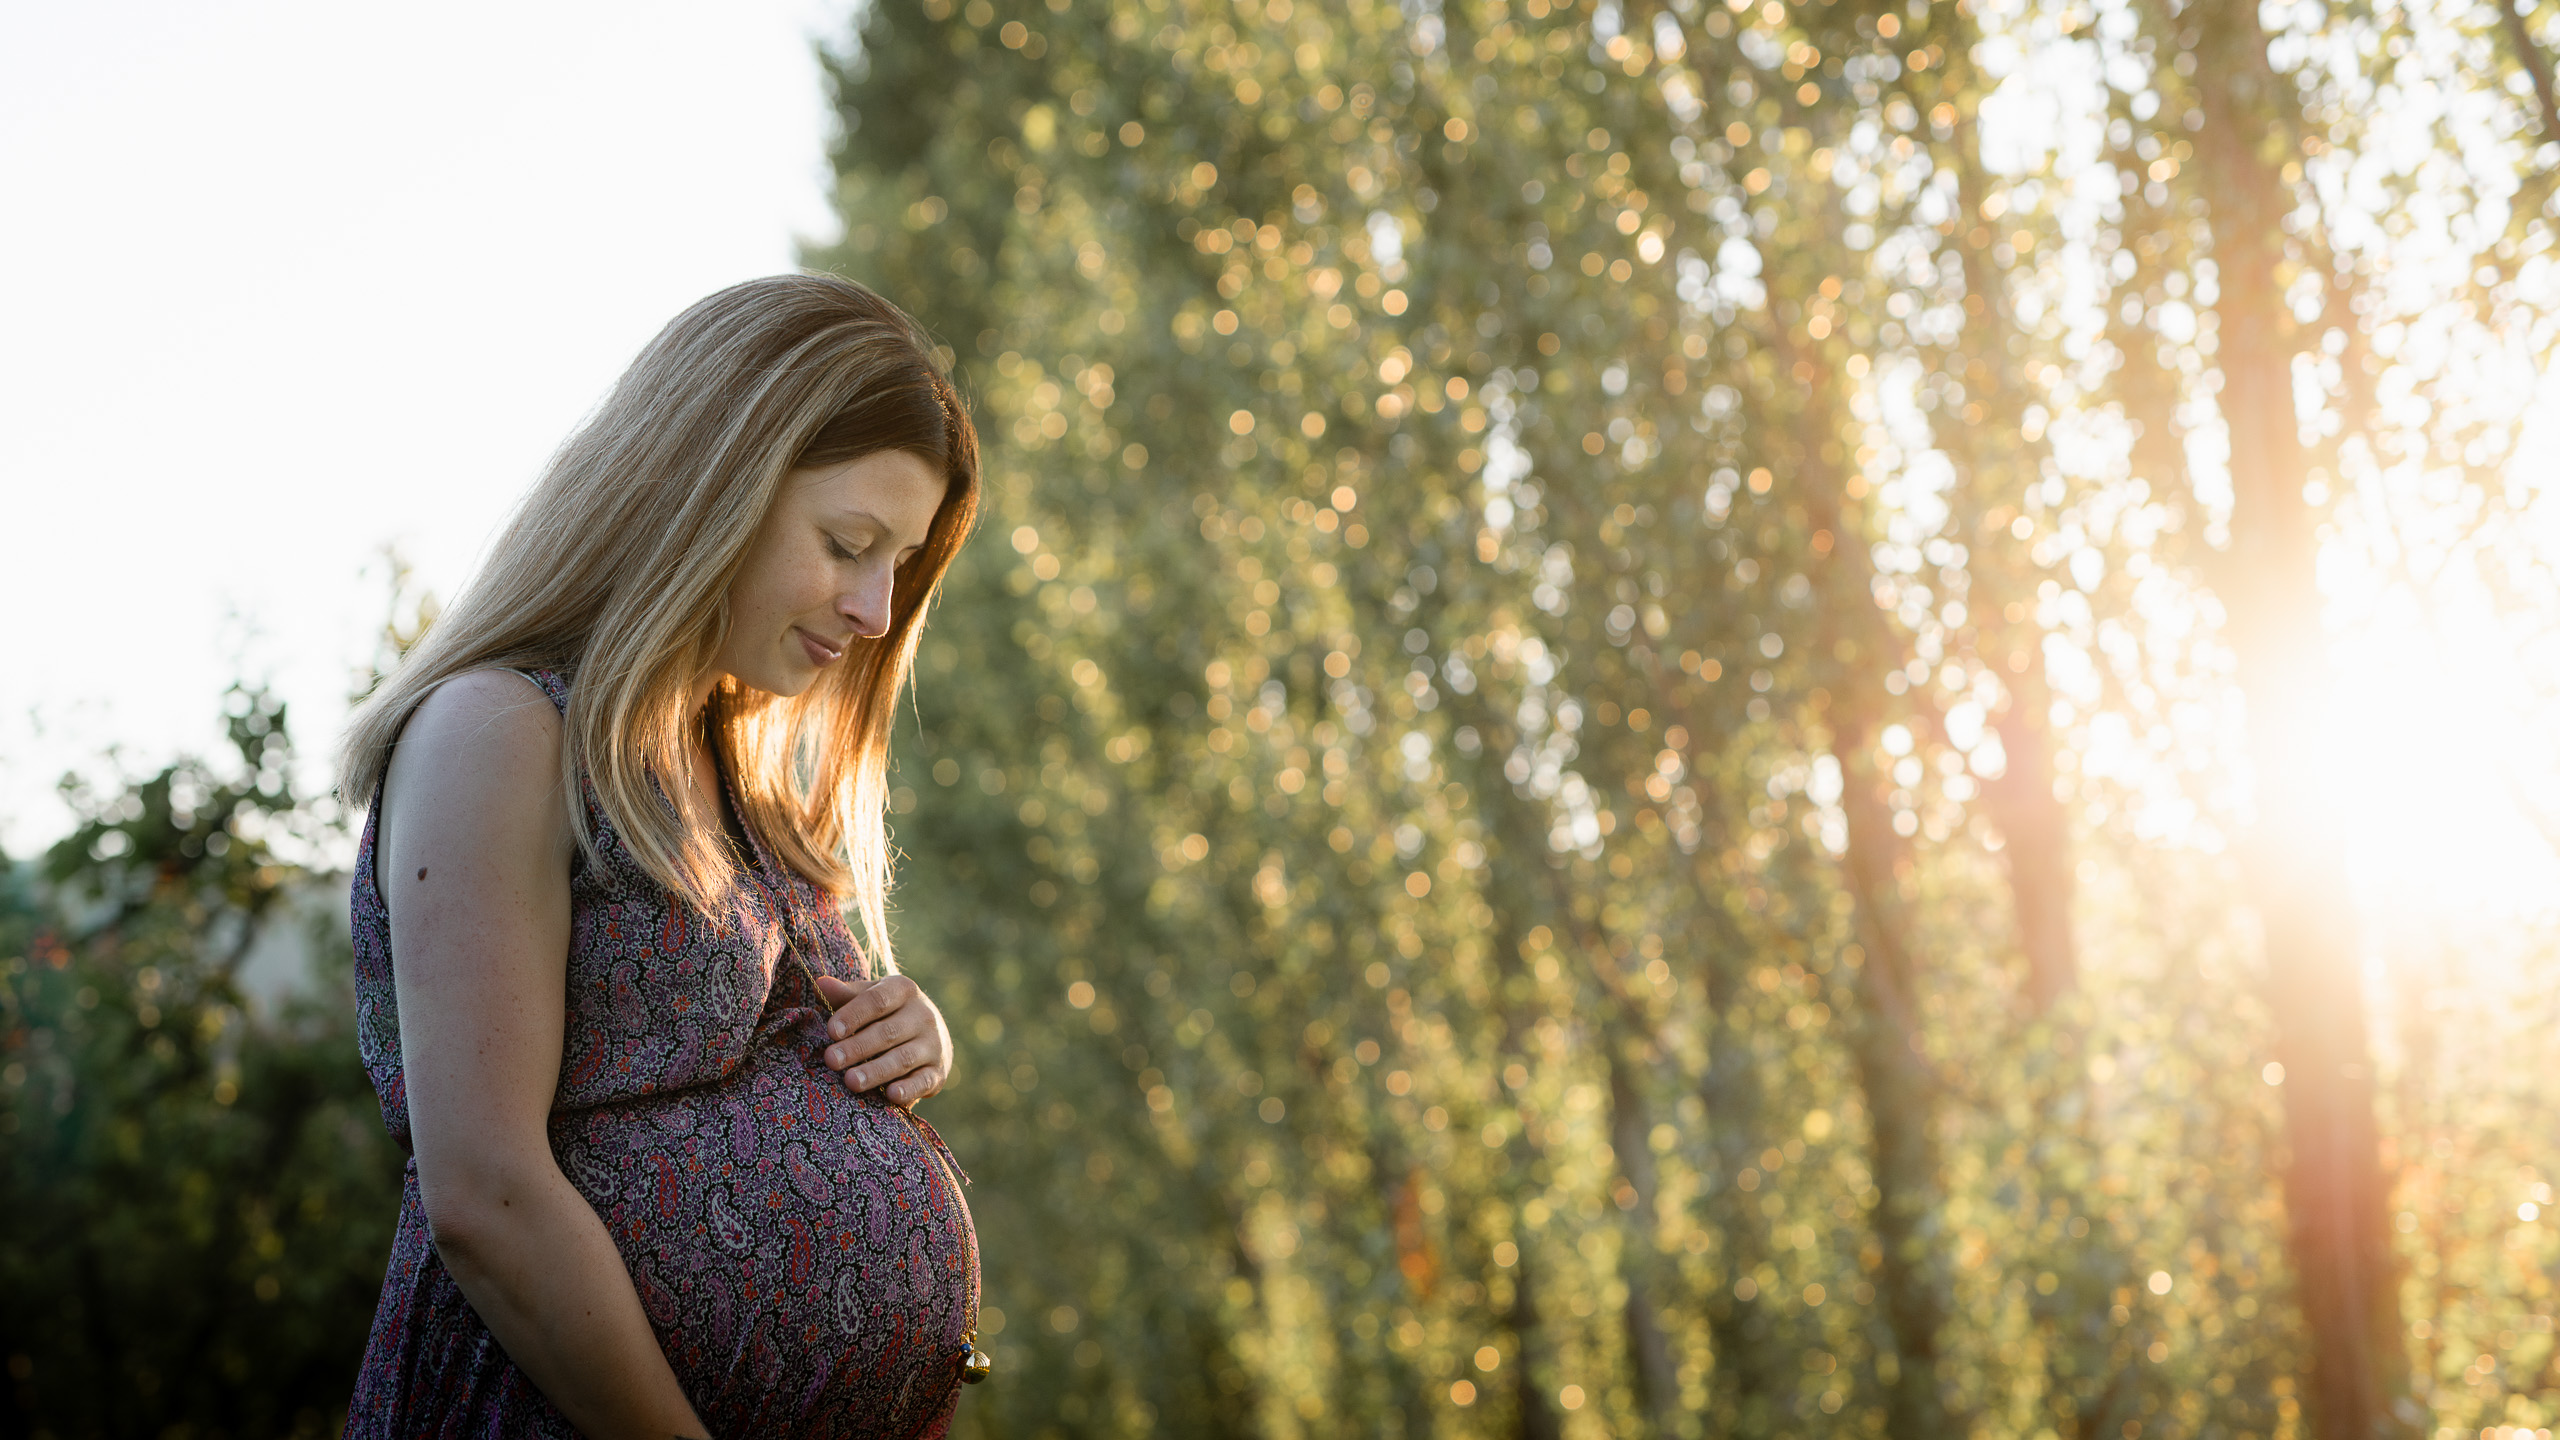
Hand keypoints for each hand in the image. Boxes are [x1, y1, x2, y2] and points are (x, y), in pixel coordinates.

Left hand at [812, 973, 952, 1106]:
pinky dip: (910, 1089)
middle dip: (858, 1047)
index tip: (831, 1031)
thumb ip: (845, 995)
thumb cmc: (886, 1014)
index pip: (877, 1001)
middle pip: (888, 1032)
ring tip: (851, 1081)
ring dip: (876, 1071)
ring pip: (903, 1058)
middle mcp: (923, 1015)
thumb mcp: (869, 997)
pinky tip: (891, 1095)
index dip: (854, 1015)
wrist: (929, 1034)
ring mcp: (933, 1044)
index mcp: (904, 990)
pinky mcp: (937, 1072)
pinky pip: (924, 1081)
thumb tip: (820, 983)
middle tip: (831, 1060)